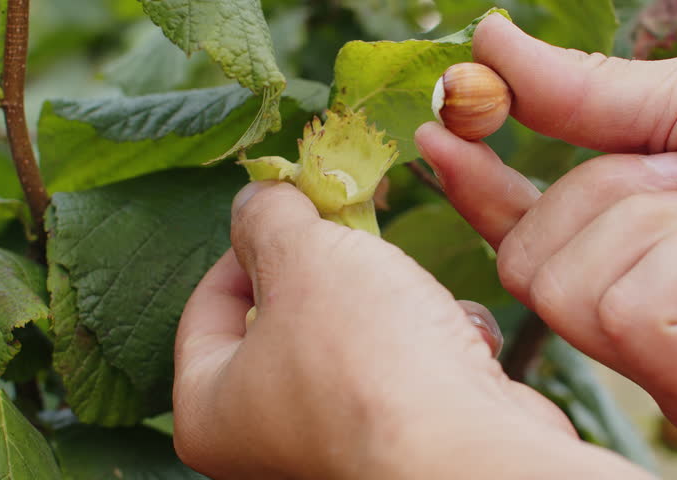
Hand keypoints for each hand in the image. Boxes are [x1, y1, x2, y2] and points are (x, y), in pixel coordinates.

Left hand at [172, 181, 650, 478]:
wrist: (470, 452)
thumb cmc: (369, 362)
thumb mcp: (303, 256)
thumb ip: (267, 218)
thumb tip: (257, 200)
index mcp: (210, 411)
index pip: (206, 309)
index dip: (246, 248)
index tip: (289, 216)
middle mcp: (264, 442)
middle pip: (287, 320)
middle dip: (334, 271)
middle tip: (358, 237)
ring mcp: (335, 446)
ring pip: (355, 340)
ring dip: (397, 303)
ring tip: (419, 297)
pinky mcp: (399, 445)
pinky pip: (404, 374)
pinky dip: (434, 345)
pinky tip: (460, 340)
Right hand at [415, 14, 676, 438]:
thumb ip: (577, 92)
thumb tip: (486, 40)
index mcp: (622, 246)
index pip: (519, 228)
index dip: (475, 186)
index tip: (437, 134)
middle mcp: (627, 311)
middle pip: (523, 262)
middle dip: (601, 195)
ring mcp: (656, 361)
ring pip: (565, 290)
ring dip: (655, 224)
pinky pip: (628, 315)